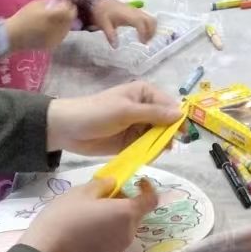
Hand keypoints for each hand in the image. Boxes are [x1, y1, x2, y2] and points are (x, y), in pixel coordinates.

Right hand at [5, 0, 76, 53]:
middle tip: (58, 13)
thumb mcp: (37, 4)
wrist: (12, 36)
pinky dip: (58, 32)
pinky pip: (60, 36)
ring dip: (63, 24)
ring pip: (67, 29)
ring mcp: (56, 38)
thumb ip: (53, 2)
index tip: (64, 5)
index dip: (69, 7)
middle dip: (67, 15)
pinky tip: (49, 30)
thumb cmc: (23, 17)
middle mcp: (57, 28)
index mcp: (53, 16)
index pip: (70, 11)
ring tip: (52, 21)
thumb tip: (64, 2)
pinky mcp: (53, 46)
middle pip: (70, 20)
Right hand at [20, 177, 159, 251]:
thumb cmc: (65, 217)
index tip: (136, 181)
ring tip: (91, 212)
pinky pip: (114, 240)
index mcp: (126, 213)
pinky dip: (108, 231)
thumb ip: (102, 185)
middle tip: (103, 195)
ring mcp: (119, 249)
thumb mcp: (81, 192)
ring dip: (115, 217)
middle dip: (125, 202)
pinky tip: (87, 228)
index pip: (151, 200)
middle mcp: (129, 233)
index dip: (148, 188)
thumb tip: (114, 183)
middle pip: (135, 213)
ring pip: (124, 227)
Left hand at [46, 79, 184, 155]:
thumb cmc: (96, 113)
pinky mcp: (130, 142)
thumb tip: (181, 114)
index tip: (183, 135)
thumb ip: (154, 114)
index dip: (178, 119)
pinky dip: (148, 153)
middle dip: (168, 135)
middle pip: (166, 123)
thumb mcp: (126, 111)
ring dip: (158, 146)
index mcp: (145, 94)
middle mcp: (145, 108)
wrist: (67, 129)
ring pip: (158, 137)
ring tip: (152, 153)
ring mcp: (137, 126)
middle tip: (166, 147)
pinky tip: (146, 158)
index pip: (170, 105)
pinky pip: (146, 148)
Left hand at [87, 0, 156, 48]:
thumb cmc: (103, 13)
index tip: (142, 42)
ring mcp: (137, 11)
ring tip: (145, 40)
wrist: (102, 3)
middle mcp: (135, 12)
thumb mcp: (104, 24)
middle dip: (151, 32)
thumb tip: (115, 47)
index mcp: (127, 14)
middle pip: (150, 20)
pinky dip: (149, 27)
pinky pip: (148, 19)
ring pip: (151, 19)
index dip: (143, 32)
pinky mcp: (137, 13)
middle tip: (145, 43)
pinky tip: (143, 34)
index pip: (140, 22)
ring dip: (151, 30)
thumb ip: (110, 35)